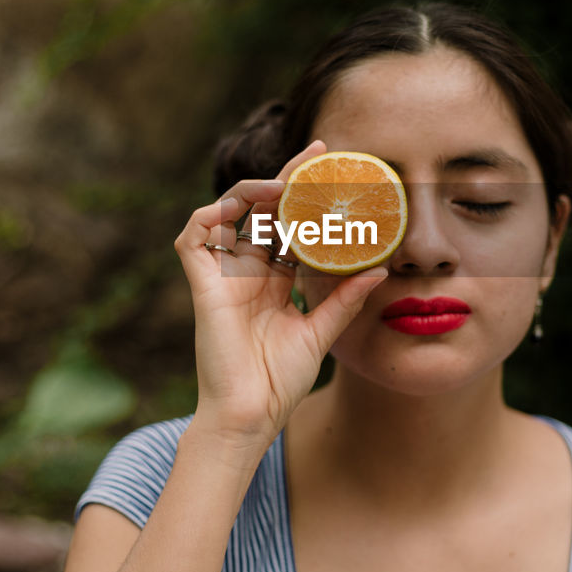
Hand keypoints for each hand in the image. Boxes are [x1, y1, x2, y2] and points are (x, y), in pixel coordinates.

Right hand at [174, 140, 387, 446]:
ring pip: (226, 213)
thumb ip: (344, 300)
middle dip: (286, 179)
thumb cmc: (280, 382)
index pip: (290, 226)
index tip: (333, 169)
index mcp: (273, 280)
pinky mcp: (203, 286)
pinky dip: (209, 215)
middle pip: (263, 211)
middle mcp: (247, 272)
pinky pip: (193, 238)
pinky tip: (238, 206)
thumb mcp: (321, 333)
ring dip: (251, 191)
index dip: (306, 197)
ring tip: (282, 184)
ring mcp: (223, 277)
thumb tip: (378, 268)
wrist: (251, 415)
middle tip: (317, 156)